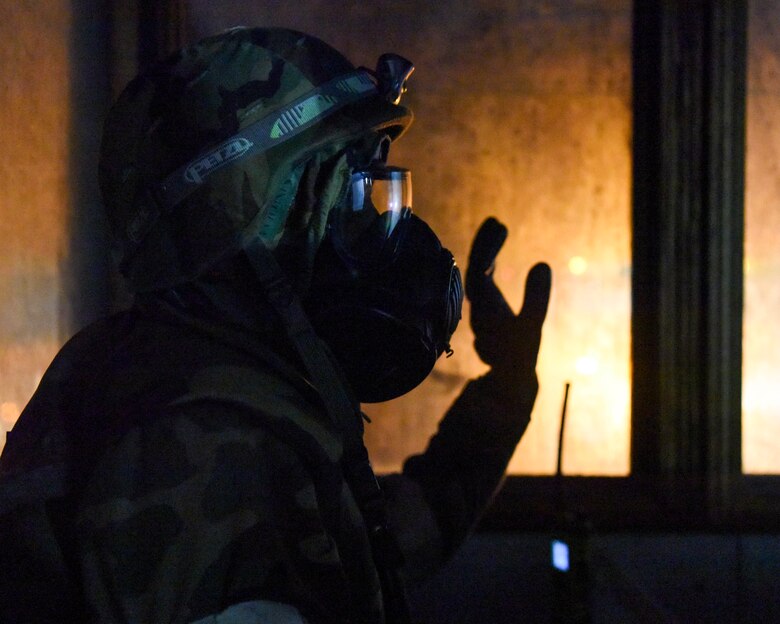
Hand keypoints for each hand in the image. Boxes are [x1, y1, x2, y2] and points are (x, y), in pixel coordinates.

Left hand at [466, 217, 550, 384]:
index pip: (478, 270)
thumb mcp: (531, 327)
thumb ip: (536, 298)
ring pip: (477, 275)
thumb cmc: (520, 356)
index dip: (486, 247)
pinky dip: (488, 267)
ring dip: (486, 253)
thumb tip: (542, 264)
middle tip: (497, 222)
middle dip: (484, 244)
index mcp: (482, 307)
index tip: (498, 225)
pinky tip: (494, 257)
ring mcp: (480, 308)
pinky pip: (482, 284)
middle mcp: (476, 306)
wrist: (509, 382)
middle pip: (473, 268)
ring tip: (498, 228)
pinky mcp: (487, 312)